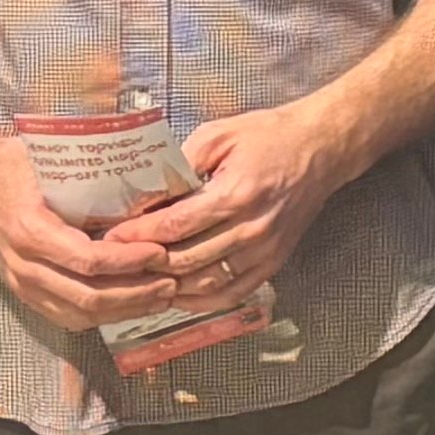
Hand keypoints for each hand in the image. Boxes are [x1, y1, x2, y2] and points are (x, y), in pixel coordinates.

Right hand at [0, 128, 188, 336]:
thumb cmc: (8, 165)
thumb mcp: (47, 161)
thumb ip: (89, 176)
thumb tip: (145, 177)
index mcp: (30, 230)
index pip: (87, 260)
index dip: (128, 261)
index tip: (160, 252)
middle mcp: (23, 265)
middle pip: (87, 297)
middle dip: (135, 294)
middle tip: (172, 282)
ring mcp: (21, 284)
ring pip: (79, 314)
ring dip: (124, 311)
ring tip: (161, 297)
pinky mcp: (24, 293)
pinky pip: (66, 317)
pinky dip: (102, 317)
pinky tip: (131, 306)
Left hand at [95, 91, 345, 315]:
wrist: (322, 148)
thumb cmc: (269, 135)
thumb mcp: (219, 134)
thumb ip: (181, 164)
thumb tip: (145, 193)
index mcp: (236, 193)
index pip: (175, 226)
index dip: (138, 235)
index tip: (111, 237)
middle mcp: (252, 228)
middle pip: (187, 261)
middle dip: (146, 263)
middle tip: (115, 262)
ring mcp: (265, 250)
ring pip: (206, 284)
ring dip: (169, 286)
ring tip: (139, 280)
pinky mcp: (273, 263)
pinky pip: (232, 293)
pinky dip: (200, 300)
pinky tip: (176, 294)